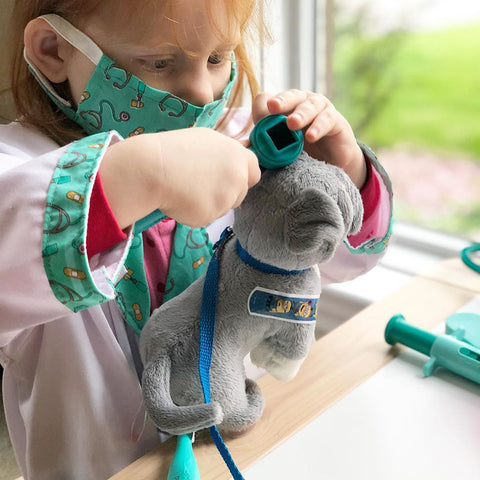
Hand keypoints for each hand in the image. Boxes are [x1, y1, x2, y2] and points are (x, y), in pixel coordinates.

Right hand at [100, 128, 260, 228]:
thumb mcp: (207, 141)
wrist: (152, 168)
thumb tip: (237, 163)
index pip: (255, 171)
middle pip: (240, 193)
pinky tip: (180, 200)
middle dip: (226, 193)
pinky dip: (195, 213)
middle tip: (201, 185)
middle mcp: (237, 176)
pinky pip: (206, 218)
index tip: (227, 178)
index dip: (242, 176)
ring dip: (210, 204)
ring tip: (187, 190)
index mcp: (238, 155)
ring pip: (223, 208)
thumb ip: (226, 155)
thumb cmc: (175, 149)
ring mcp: (225, 197)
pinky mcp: (211, 215)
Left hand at [252, 90, 366, 188]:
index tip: (259, 122)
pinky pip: (327, 119)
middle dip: (281, 101)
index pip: (269, 99)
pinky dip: (318, 127)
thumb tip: (242, 147)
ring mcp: (320, 109)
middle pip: (290, 95)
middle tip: (272, 108)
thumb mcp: (282, 150)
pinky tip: (311, 136)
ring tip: (292, 124)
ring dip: (300, 114)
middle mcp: (301, 103)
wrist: (333, 167)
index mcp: (284, 109)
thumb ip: (264, 146)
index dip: (262, 108)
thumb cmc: (304, 156)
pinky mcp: (336, 120)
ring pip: (309, 104)